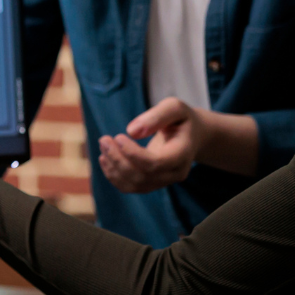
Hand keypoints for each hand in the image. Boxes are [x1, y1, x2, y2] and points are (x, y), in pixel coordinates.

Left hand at [97, 99, 259, 192]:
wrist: (191, 135)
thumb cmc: (180, 119)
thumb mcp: (174, 108)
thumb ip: (156, 116)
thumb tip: (132, 131)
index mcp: (183, 154)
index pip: (155, 164)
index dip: (132, 154)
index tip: (118, 136)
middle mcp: (175, 173)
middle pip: (142, 176)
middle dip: (118, 159)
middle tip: (104, 139)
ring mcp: (164, 181)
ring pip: (134, 185)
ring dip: (113, 167)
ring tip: (103, 146)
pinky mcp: (152, 183)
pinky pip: (130, 187)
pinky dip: (113, 175)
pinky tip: (105, 159)